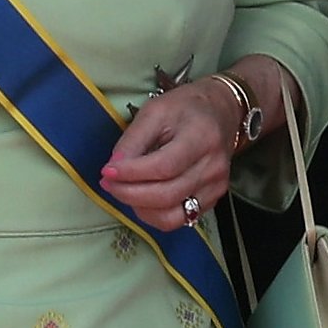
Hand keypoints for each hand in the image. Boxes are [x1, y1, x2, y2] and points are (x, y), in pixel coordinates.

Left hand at [100, 81, 237, 230]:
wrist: (220, 111)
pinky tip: (141, 197)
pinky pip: (179, 219)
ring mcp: (215, 187)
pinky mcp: (213, 200)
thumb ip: (133, 140)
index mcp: (201, 138)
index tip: (107, 171)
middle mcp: (213, 167)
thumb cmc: (185, 108)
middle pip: (166, 196)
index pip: (163, 167)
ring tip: (123, 190)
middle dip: (129, 194)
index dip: (131, 173)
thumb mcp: (154, 111)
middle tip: (108, 183)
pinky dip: (154, 214)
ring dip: (139, 208)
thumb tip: (113, 169)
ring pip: (171, 216)